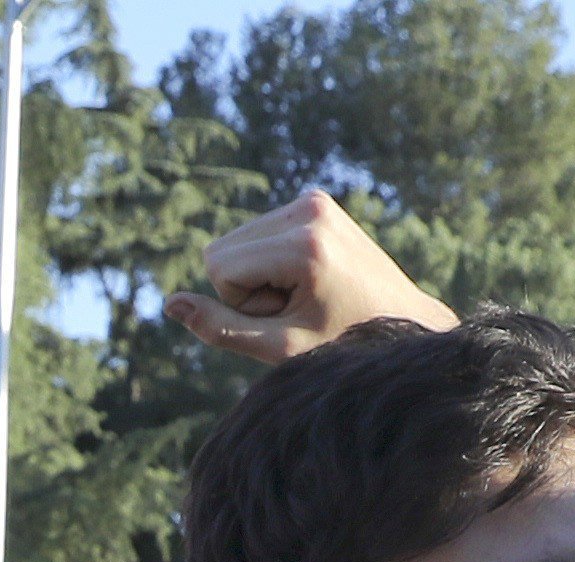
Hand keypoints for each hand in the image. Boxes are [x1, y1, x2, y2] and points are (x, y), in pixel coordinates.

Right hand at [166, 190, 453, 368]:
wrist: (404, 321)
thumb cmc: (344, 345)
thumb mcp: (278, 347)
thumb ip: (221, 328)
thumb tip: (170, 304)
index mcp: (305, 244)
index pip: (218, 266)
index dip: (241, 303)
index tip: (287, 315)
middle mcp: (310, 210)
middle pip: (223, 249)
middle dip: (248, 286)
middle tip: (297, 306)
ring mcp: (315, 201)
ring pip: (237, 242)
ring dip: (260, 275)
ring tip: (307, 293)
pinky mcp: (317, 201)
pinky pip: (258, 233)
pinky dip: (273, 260)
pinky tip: (310, 276)